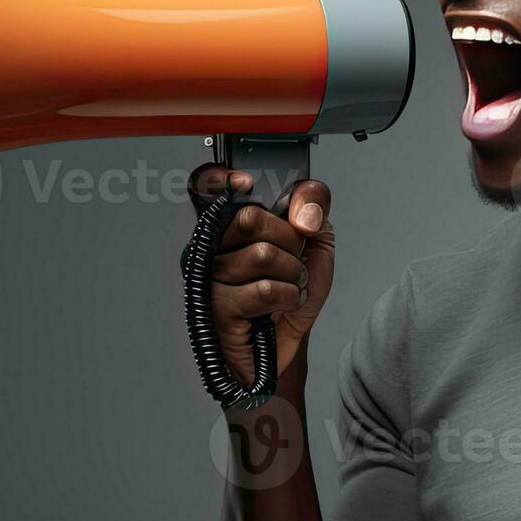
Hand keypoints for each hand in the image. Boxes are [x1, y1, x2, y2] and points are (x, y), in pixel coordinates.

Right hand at [187, 164, 335, 388]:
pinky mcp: (217, 308)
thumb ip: (315, 208)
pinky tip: (280, 306)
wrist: (288, 343)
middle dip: (289, 241)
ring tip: (286, 287)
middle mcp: (212, 246)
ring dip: (292, 275)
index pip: (204, 186)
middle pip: (250, 218)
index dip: (217, 177)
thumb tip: (303, 212)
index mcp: (229, 223)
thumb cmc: (291, 291)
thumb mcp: (317, 243)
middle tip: (291, 259)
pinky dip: (287, 297)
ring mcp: (210, 277)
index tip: (244, 182)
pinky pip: (264, 290)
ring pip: (263, 255)